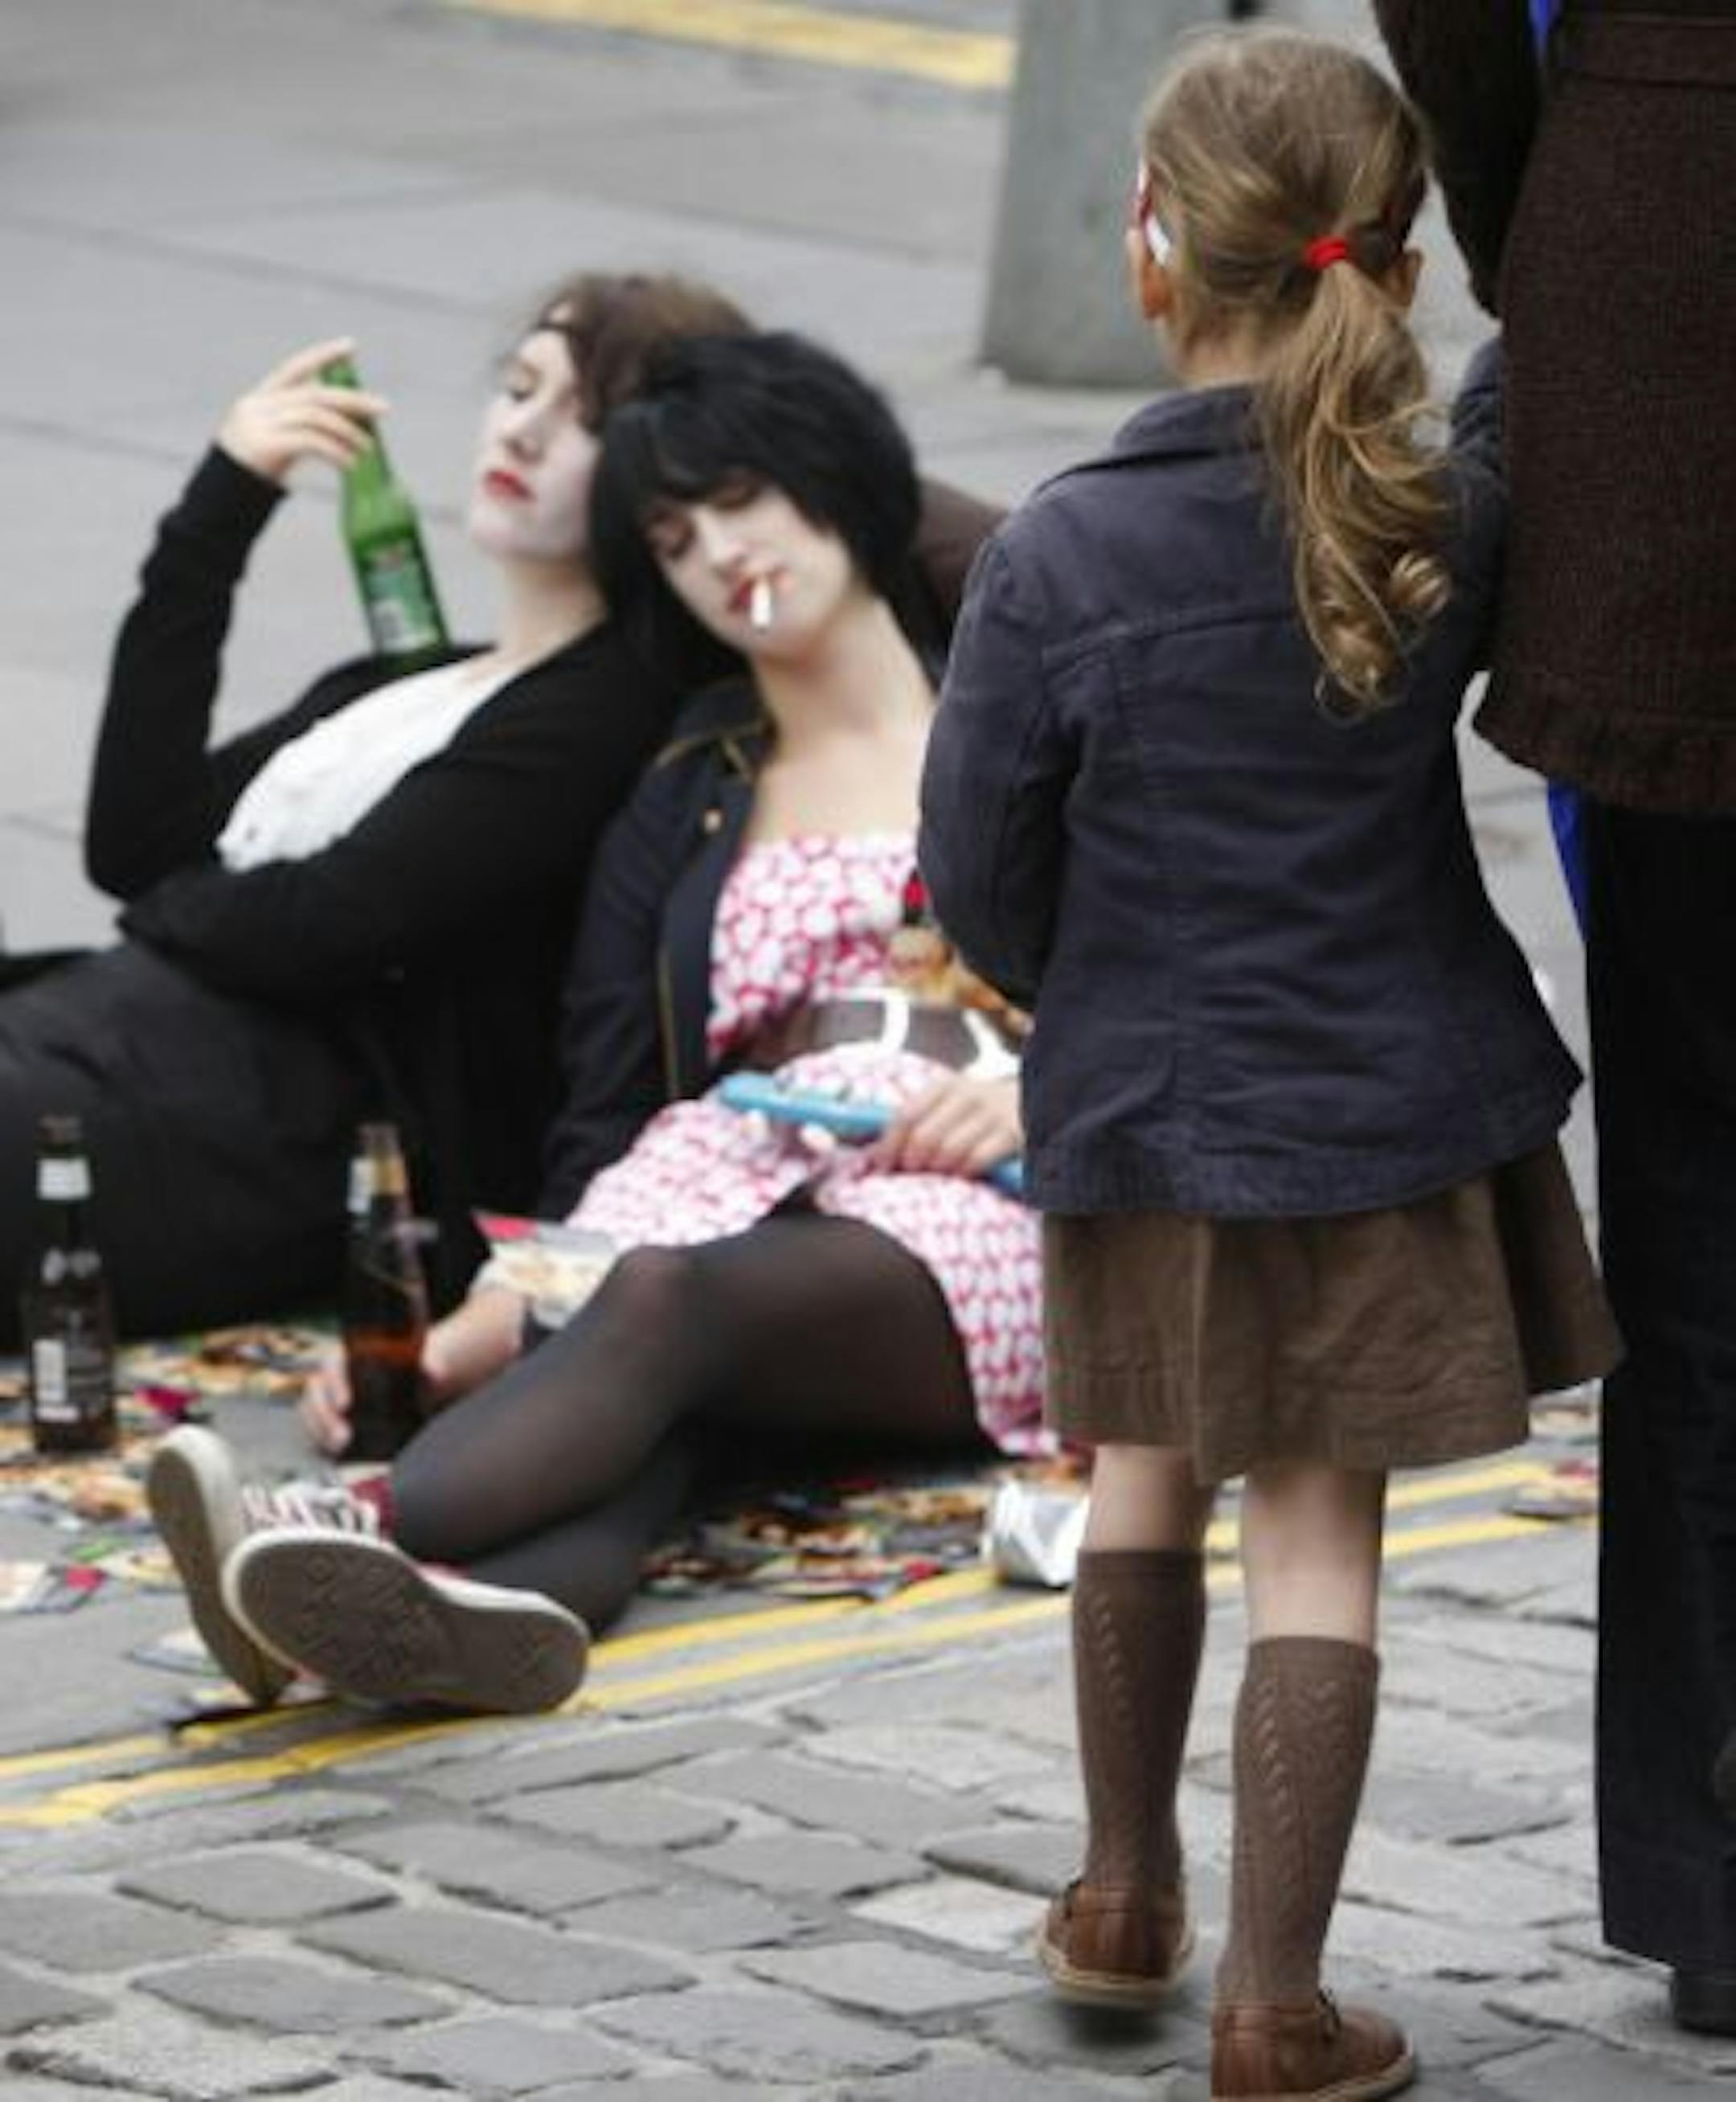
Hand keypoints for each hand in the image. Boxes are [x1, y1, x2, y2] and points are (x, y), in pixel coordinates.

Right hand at [215, 337, 387, 485]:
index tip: (350, 346)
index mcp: (259, 399)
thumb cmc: (252, 474)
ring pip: (316, 417)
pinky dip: (336, 451)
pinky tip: (350, 463)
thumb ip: (298, 427)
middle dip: (352, 399)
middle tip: (383, 407)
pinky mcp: (265, 445)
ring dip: (348, 432)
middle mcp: (258, 406)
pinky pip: (311, 441)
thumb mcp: (273, 442)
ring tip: (368, 448)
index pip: (294, 368)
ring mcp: (259, 424)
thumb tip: (343, 426)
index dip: (322, 356)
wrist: (219, 501)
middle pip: (314, 394)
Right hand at [299, 1287, 526, 1455]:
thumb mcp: (420, 1365)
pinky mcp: (332, 1422)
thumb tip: (436, 1372)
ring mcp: (331, 1401)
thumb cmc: (412, 1370)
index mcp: (351, 1357)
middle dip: (324, 1416)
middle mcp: (335, 1379)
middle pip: (316, 1393)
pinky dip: (322, 1443)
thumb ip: (429, 1368)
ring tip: (340, 1448)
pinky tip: (335, 1455)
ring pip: (312, 1413)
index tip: (348, 1402)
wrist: (415, 1385)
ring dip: (321, 1432)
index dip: (336, 1384)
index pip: (332, 1366)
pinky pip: (317, 1431)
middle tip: (343, 1438)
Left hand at [866, 1072, 1021, 1180]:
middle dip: (913, 1163)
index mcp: (945, 1086)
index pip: (906, 1115)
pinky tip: (963, 1173)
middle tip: (913, 1175)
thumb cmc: (979, 1112)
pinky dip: (964, 1171)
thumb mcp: (948, 1105)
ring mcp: (992, 1114)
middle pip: (924, 1137)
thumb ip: (916, 1123)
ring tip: (938, 1174)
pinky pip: (978, 1159)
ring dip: (938, 1170)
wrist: (1033, 1103)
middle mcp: (967, 1095)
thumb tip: (873, 1155)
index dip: (889, 1145)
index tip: (881, 1167)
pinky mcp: (1013, 1133)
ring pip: (949, 1150)